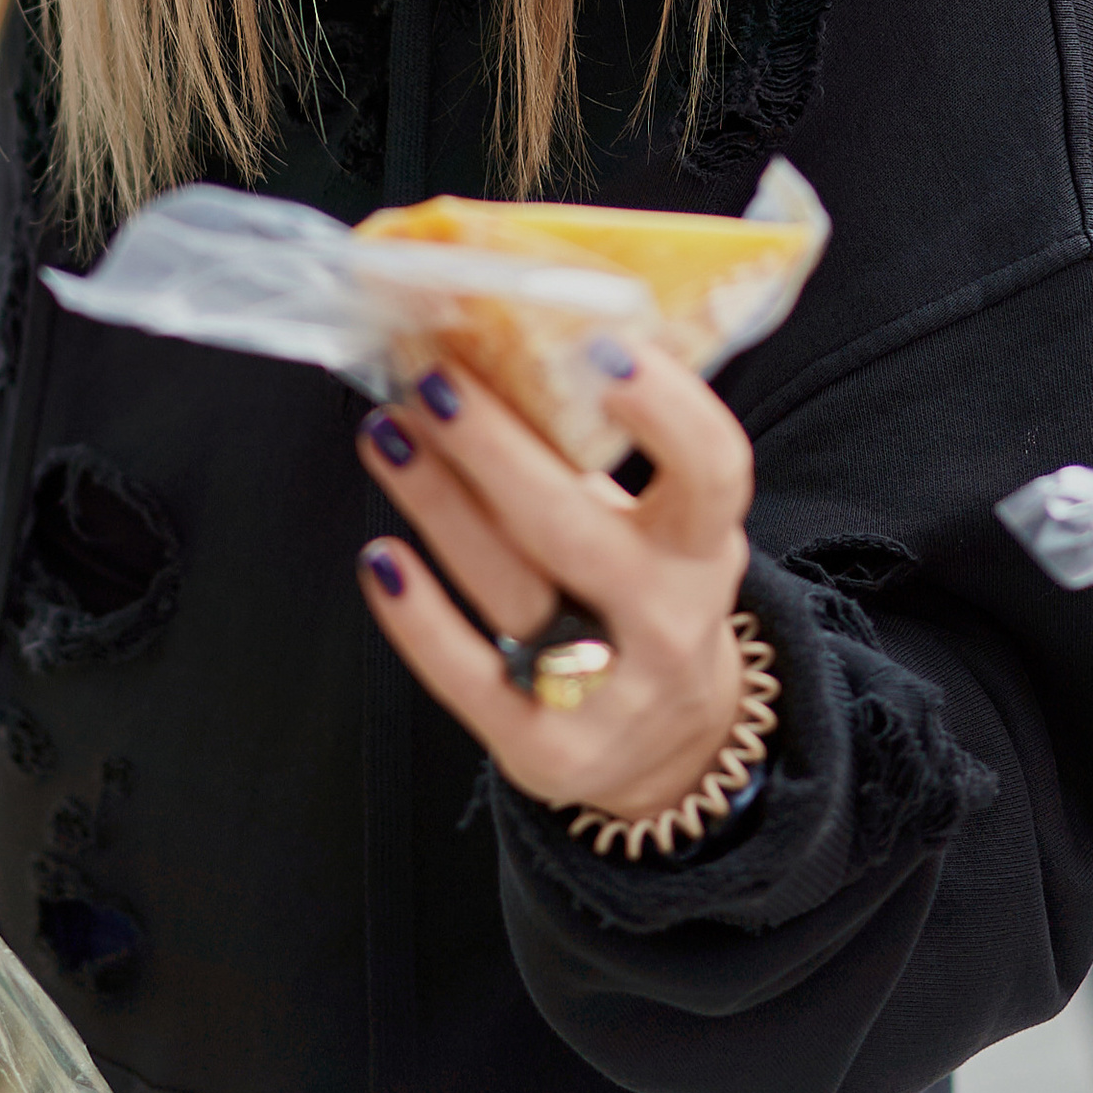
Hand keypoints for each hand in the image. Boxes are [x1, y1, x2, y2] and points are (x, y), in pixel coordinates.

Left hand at [357, 343, 751, 821]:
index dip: (666, 409)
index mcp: (700, 544)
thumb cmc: (640, 594)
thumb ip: (592, 453)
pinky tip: (381, 559)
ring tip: (386, 436)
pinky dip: (420, 618)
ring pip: (512, 589)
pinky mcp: (549, 750)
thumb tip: (485, 342)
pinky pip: (472, 678)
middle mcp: (665, 618)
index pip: (712, 471)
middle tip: (434, 384)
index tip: (602, 347)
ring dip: (437, 505)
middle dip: (494, 449)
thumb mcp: (655, 525)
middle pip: (574, 529)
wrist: (671, 747)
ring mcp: (609, 692)